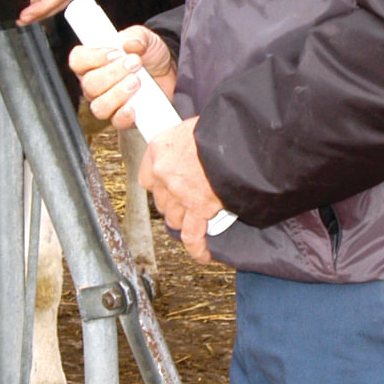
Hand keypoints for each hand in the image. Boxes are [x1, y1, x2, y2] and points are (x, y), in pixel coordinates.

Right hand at [70, 26, 176, 127]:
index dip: (93, 57)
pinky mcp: (123, 117)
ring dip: (118, 93)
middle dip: (113, 73)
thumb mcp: (145, 38)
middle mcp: (96, 84)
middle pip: (89, 84)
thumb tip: (130, 42)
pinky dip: (124, 114)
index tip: (115, 52)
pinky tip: (135, 105)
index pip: (78, 60)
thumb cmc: (150, 55)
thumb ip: (136, 36)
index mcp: (94, 61)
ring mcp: (108, 103)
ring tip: (137, 80)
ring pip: (99, 106)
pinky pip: (116, 122)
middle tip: (134, 63)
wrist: (171, 71)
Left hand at [140, 118, 222, 264]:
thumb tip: (193, 153)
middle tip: (185, 203)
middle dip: (172, 204)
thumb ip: (186, 144)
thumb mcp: (193, 127)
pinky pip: (192, 235)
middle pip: (161, 200)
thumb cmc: (220, 127)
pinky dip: (198, 248)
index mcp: (159, 149)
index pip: (147, 177)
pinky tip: (203, 256)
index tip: (166, 187)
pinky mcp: (198, 208)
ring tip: (195, 221)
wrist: (237, 138)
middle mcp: (163, 173)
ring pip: (174, 218)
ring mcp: (179, 193)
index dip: (158, 186)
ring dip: (183, 221)